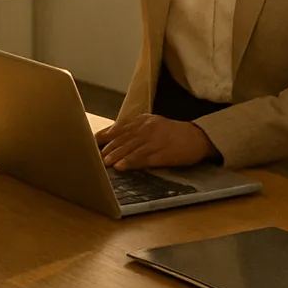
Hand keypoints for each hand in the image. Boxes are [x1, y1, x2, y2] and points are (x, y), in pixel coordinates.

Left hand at [96, 114, 215, 169]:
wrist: (197, 137)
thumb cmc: (172, 133)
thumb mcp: (152, 125)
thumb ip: (133, 130)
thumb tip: (111, 137)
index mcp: (142, 121)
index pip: (118, 129)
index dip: (103, 137)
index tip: (89, 144)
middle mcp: (146, 128)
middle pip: (121, 139)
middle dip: (106, 148)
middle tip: (92, 156)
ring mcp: (154, 140)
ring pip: (130, 148)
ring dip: (115, 156)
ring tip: (102, 163)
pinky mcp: (162, 153)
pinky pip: (143, 158)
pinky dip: (130, 162)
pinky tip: (121, 166)